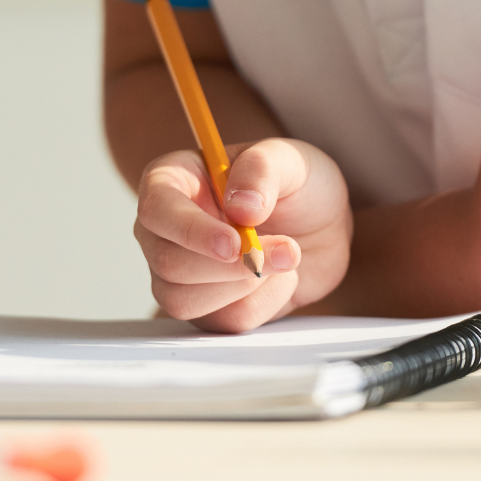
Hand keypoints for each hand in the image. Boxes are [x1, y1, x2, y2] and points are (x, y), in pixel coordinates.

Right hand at [134, 139, 352, 331]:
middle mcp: (166, 230)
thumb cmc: (296, 183)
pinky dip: (263, 304)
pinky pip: (222, 322)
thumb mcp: (287, 159)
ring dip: (245, 287)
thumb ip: (261, 170)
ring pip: (184, 301)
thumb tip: (240, 208)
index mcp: (172, 182)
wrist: (323, 225)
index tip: (234, 243)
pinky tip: (280, 278)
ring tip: (286, 257)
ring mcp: (181, 273)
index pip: (157, 210)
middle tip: (285, 249)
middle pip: (168, 264)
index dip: (190, 231)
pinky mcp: (209, 307)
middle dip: (230, 266)